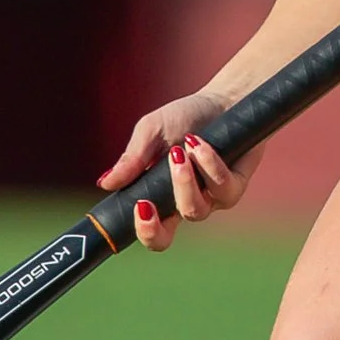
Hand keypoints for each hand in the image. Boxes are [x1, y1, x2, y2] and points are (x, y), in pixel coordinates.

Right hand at [98, 94, 254, 252]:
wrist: (225, 98)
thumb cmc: (185, 117)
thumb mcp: (151, 131)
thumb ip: (131, 159)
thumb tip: (105, 184)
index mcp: (158, 196)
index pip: (143, 229)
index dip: (138, 230)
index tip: (136, 206)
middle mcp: (182, 204)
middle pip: (162, 241)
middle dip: (152, 228)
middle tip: (145, 204)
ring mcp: (210, 200)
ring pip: (193, 211)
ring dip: (182, 182)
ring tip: (180, 150)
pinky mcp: (235, 188)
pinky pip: (221, 188)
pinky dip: (208, 165)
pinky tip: (199, 145)